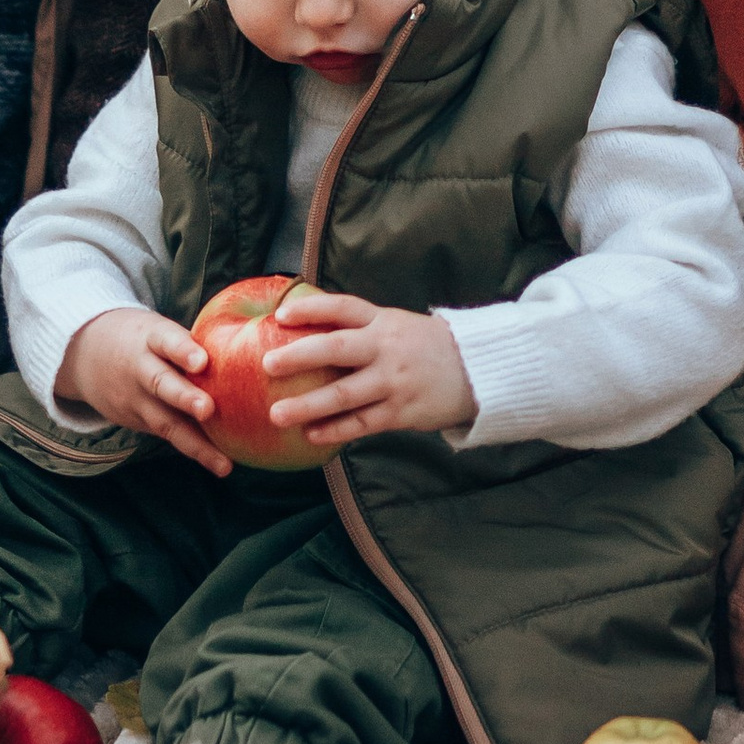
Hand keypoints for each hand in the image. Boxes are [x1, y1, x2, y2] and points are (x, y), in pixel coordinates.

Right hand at [57, 308, 230, 473]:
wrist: (83, 352)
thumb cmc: (140, 338)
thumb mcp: (157, 328)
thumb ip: (190, 341)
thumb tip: (244, 349)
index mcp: (149, 338)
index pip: (165, 340)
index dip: (182, 350)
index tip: (202, 361)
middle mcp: (140, 370)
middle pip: (161, 384)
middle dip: (185, 398)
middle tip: (207, 409)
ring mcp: (135, 400)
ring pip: (164, 422)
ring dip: (195, 444)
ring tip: (222, 462)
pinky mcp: (137, 422)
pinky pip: (167, 435)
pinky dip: (193, 448)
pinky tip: (219, 462)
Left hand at [262, 285, 476, 446]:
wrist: (477, 371)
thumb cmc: (426, 347)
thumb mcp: (397, 326)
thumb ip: (361, 328)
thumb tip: (310, 329)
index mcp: (383, 321)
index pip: (343, 308)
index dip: (311, 310)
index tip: (281, 316)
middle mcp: (385, 348)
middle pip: (336, 348)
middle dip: (299, 356)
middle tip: (266, 365)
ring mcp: (392, 381)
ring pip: (343, 394)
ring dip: (307, 405)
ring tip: (277, 414)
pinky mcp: (400, 412)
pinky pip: (361, 423)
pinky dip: (335, 430)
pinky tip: (311, 435)